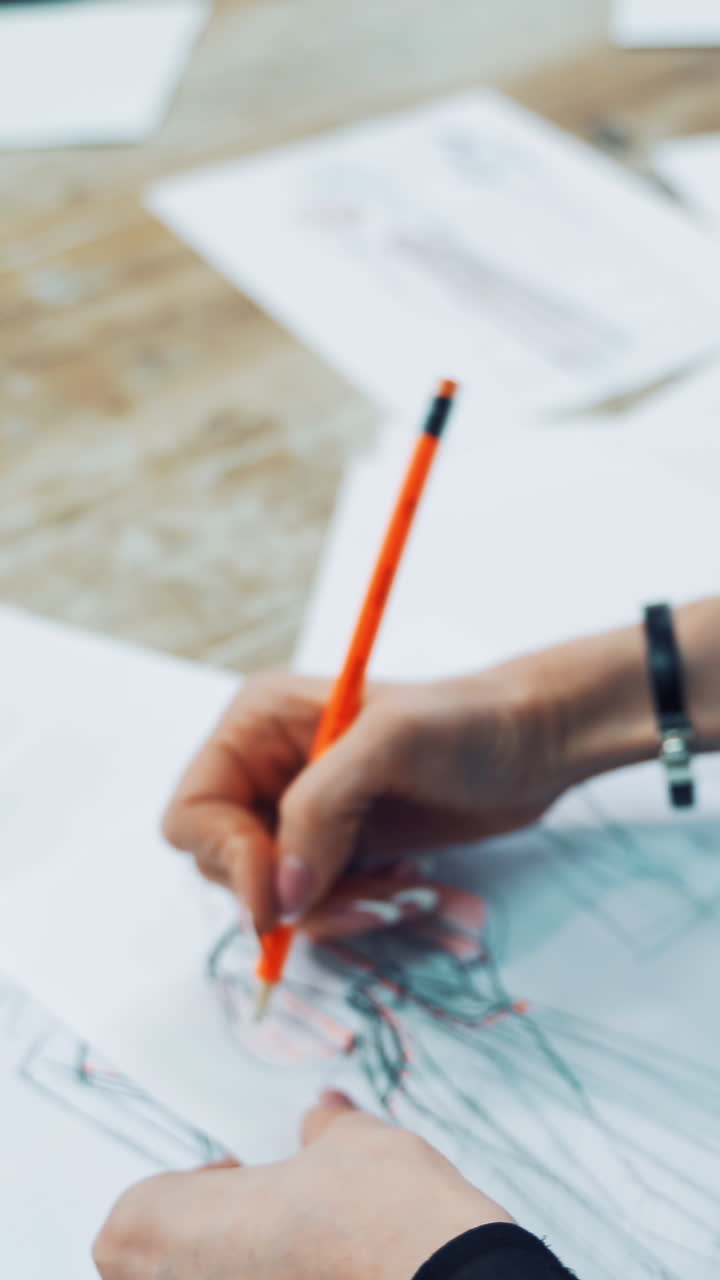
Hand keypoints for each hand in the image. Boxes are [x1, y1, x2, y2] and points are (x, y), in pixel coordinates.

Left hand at [93, 1092, 511, 1279]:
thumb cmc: (385, 1217)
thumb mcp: (351, 1144)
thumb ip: (323, 1128)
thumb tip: (324, 1112)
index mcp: (171, 1232)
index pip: (131, 1218)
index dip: (185, 1190)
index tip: (242, 1174)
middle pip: (158, 1266)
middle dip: (208, 1238)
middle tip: (271, 1213)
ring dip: (244, 1267)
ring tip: (309, 1248)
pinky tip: (333, 1273)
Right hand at [163, 658, 569, 936]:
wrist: (535, 743)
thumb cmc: (467, 723)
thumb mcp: (391, 744)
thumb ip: (321, 809)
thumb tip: (278, 896)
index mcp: (256, 725)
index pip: (194, 814)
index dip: (228, 861)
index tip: (283, 896)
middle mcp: (266, 770)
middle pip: (227, 866)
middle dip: (291, 894)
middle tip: (364, 899)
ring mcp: (303, 813)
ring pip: (276, 898)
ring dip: (335, 909)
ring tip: (401, 890)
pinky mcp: (339, 849)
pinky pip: (319, 906)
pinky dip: (358, 910)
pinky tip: (407, 884)